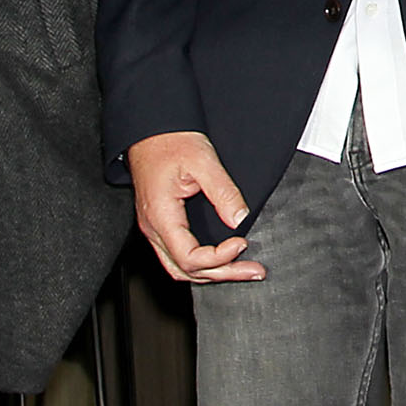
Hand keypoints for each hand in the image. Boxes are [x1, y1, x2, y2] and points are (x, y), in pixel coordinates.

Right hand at [127, 131, 264, 283]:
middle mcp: (154, 228)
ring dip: (212, 273)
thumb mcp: (203, 160)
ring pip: (181, 267)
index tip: (242, 243)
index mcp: (161, 216)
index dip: (218, 258)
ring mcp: (155, 228)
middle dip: (223, 274)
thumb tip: (239, 217)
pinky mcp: (162, 223)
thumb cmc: (170, 142)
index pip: (190, 256)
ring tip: (243, 269)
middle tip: (253, 271)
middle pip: (186, 270)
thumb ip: (222, 191)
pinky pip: (178, 255)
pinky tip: (221, 259)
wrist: (151, 131)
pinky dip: (201, 263)